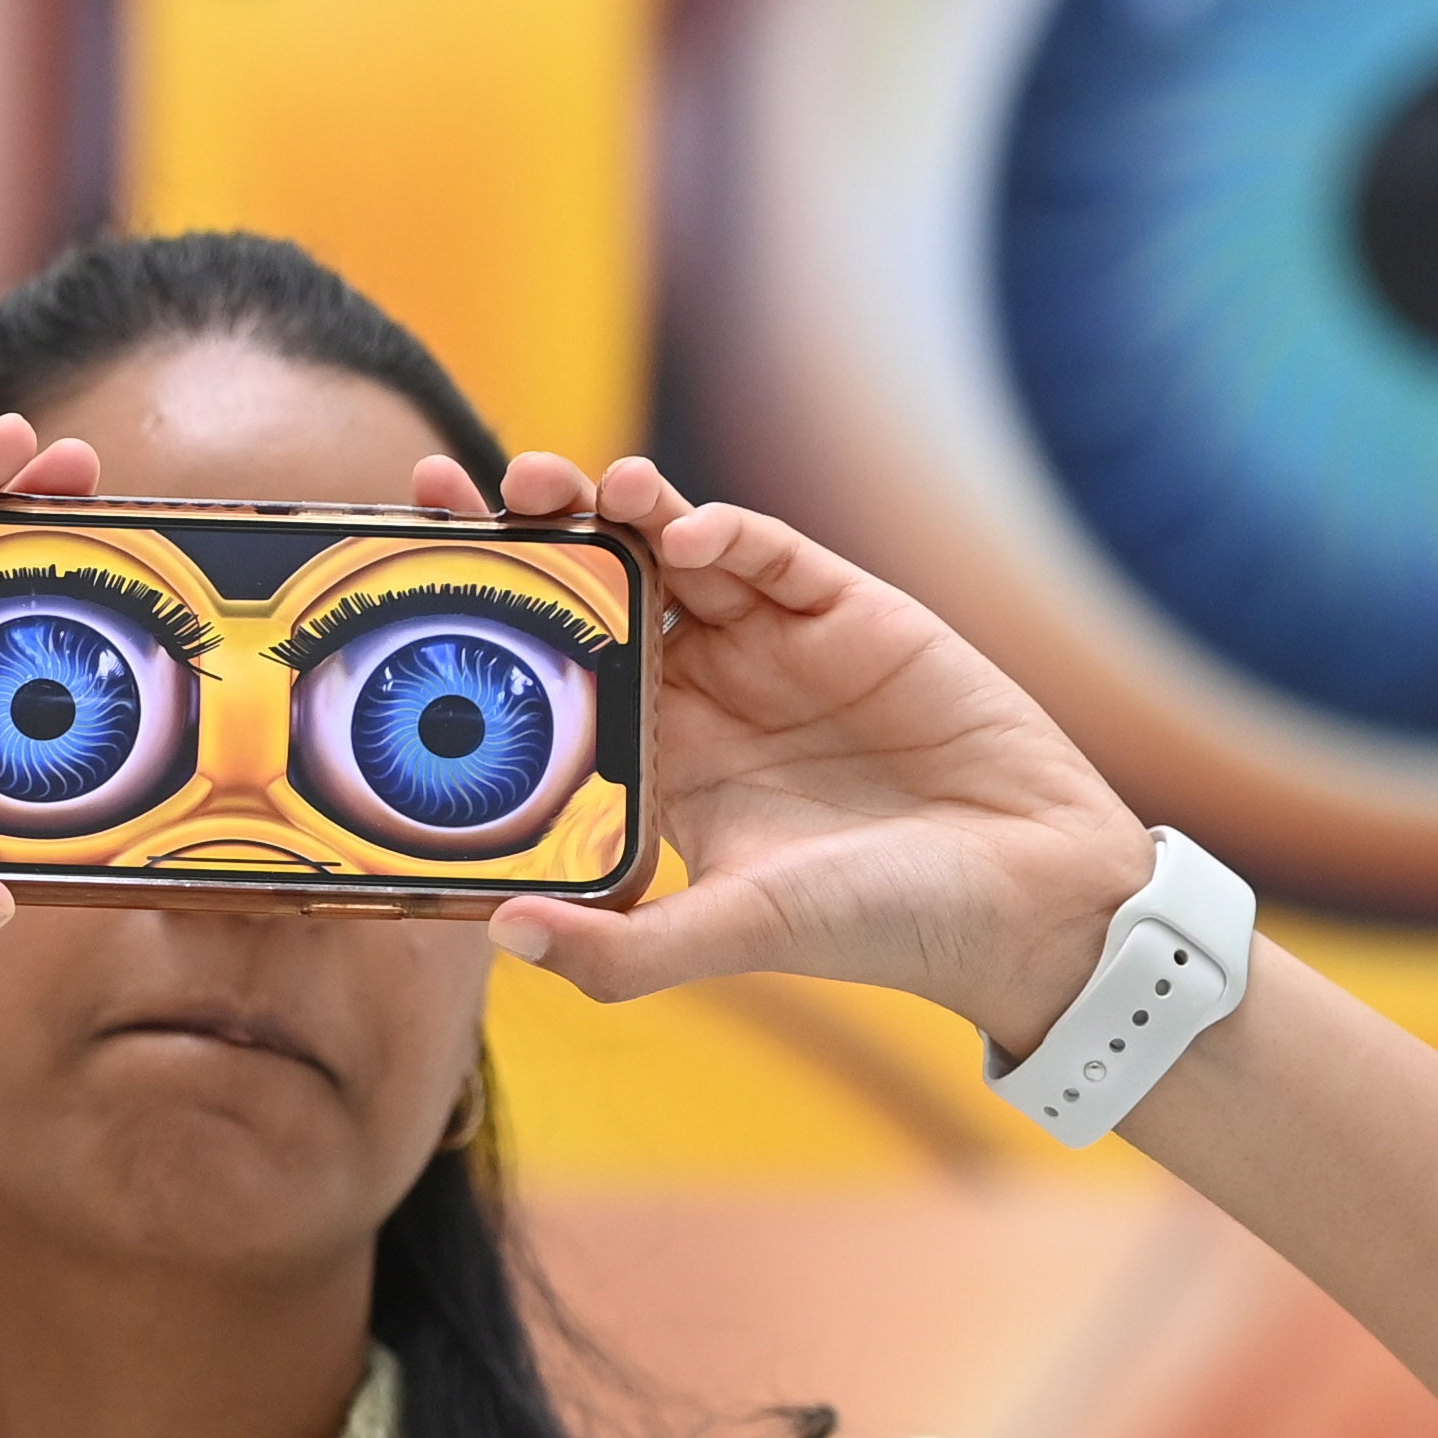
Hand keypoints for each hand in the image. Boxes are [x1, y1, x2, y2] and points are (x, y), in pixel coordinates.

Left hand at [418, 449, 1152, 1052]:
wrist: (1026, 899)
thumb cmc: (882, 925)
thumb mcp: (737, 937)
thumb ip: (624, 949)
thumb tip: (502, 934)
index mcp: (662, 762)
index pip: (552, 672)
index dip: (488, 619)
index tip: (411, 577)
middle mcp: (705, 692)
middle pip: (593, 587)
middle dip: (526, 531)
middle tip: (459, 489)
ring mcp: (773, 644)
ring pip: (668, 546)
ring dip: (613, 508)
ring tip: (569, 488)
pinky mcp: (849, 610)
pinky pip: (768, 551)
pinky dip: (724, 530)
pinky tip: (684, 533)